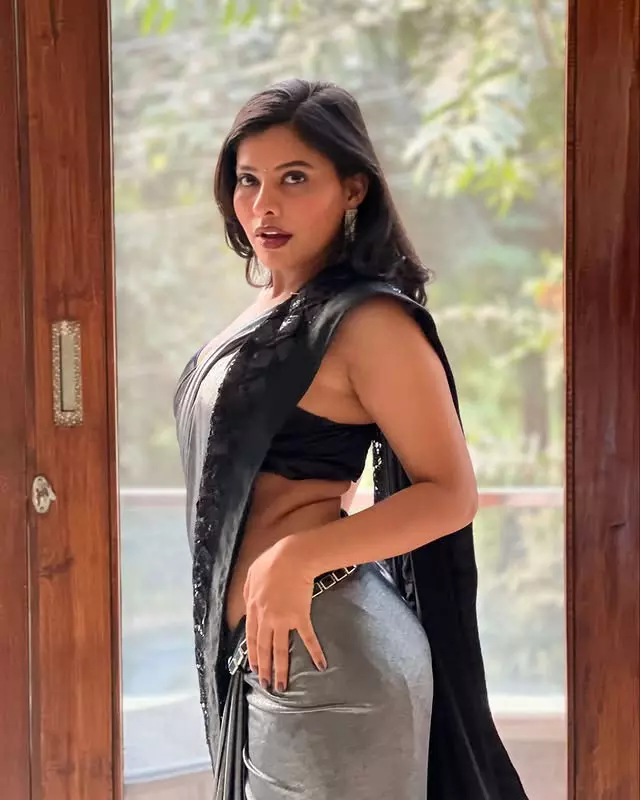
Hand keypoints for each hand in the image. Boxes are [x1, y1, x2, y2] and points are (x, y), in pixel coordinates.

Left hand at [243, 537, 327, 692]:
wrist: (293, 557)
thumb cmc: (272, 561)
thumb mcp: (251, 574)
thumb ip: (248, 591)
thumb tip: (247, 604)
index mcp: (254, 608)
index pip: (251, 637)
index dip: (253, 654)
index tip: (254, 668)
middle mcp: (266, 618)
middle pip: (264, 648)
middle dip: (264, 669)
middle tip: (266, 685)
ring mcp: (283, 619)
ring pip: (280, 649)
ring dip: (281, 669)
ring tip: (282, 686)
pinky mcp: (301, 617)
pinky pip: (308, 637)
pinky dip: (315, 651)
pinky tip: (320, 664)